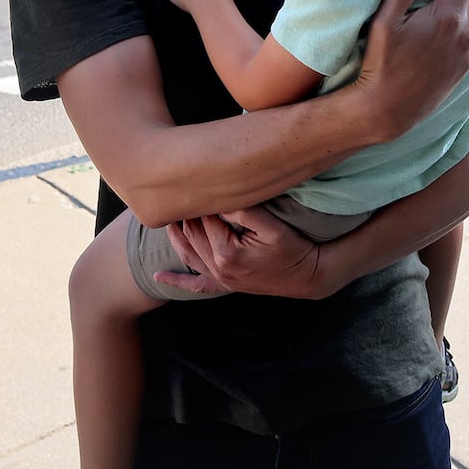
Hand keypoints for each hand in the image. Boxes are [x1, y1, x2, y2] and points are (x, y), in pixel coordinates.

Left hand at [156, 204, 329, 298]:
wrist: (308, 275)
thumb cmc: (293, 247)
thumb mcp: (273, 225)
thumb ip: (244, 210)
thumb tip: (219, 197)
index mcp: (226, 252)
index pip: (204, 218)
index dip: (201, 200)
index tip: (198, 183)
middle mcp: (218, 268)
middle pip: (192, 234)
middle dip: (186, 213)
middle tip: (183, 192)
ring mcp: (220, 278)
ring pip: (188, 254)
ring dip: (176, 236)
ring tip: (169, 216)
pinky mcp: (225, 285)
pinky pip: (196, 285)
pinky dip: (177, 281)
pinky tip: (160, 275)